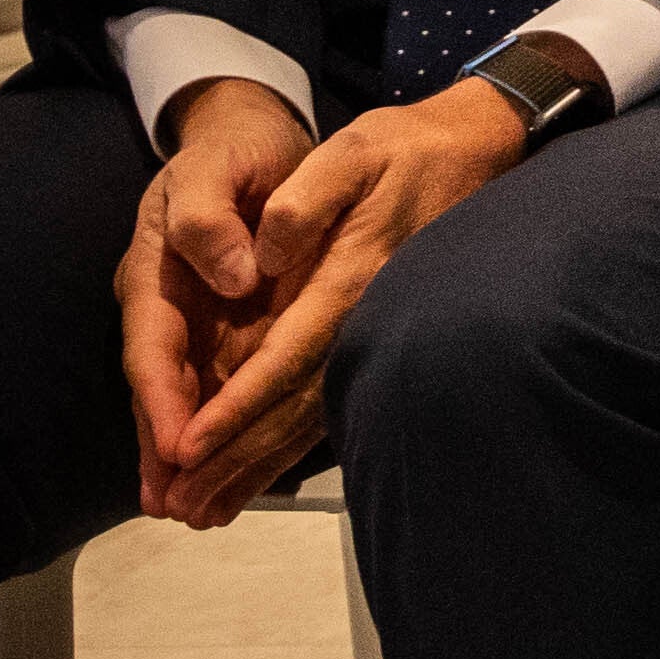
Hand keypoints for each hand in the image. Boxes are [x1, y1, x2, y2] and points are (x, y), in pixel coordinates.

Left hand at [120, 79, 535, 525]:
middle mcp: (364, 317)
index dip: (237, 403)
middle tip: (186, 506)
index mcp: (350, 276)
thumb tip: (263, 256)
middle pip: (296, 405)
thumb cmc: (403, 148)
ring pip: (313, 414)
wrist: (473, 151)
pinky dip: (291, 445)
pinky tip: (261, 475)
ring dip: (259, 464)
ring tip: (210, 510)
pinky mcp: (376, 334)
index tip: (191, 445)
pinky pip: (330, 401)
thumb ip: (303, 201)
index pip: (285, 355)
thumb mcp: (350, 152)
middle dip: (238, 458)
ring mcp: (375, 330)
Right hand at [120, 79, 310, 523]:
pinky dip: (224, 427)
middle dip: (168, 452)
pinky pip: (220, 384)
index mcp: (155, 275)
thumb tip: (228, 273)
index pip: (154, 352)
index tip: (182, 448)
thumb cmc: (234, 150)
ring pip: (188, 398)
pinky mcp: (227, 324)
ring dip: (192, 455)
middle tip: (180, 508)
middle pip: (163, 391)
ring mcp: (196, 319)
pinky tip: (233, 469)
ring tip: (201, 511)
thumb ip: (208, 220)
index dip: (165, 404)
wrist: (251, 135)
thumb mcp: (214, 170)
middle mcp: (169, 306)